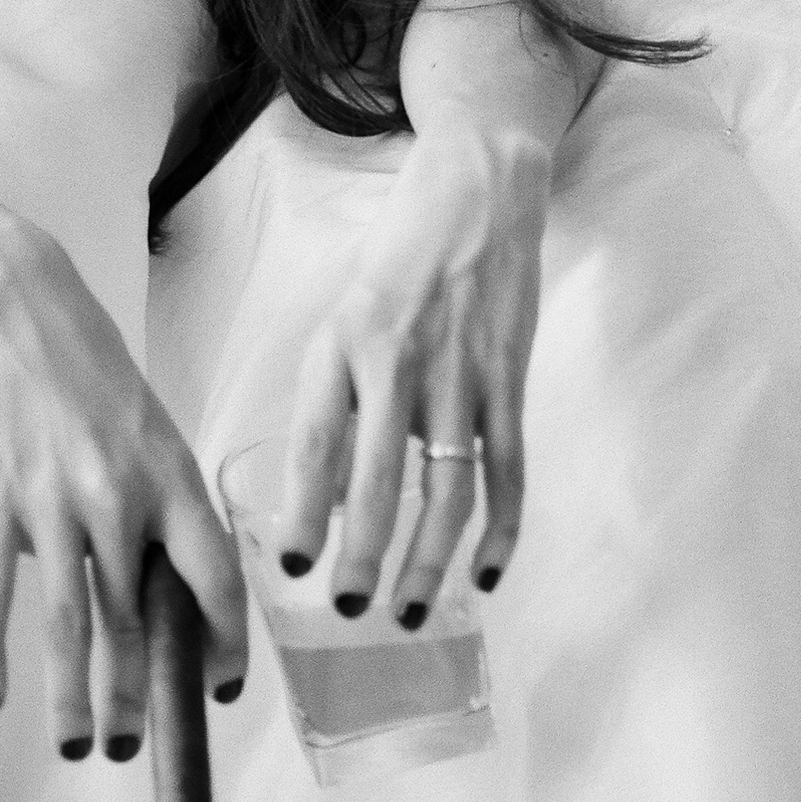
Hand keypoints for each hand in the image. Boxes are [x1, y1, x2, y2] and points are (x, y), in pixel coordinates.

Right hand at [0, 203, 247, 759]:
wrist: (13, 299)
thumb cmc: (85, 365)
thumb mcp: (146, 425)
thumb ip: (158, 501)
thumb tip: (164, 588)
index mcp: (170, 472)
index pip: (214, 575)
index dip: (222, 641)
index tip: (216, 690)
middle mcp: (120, 492)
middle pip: (137, 617)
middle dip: (138, 696)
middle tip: (132, 751)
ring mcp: (54, 497)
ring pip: (70, 621)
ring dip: (76, 697)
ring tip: (81, 749)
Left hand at [275, 120, 550, 622]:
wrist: (478, 189)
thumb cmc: (400, 255)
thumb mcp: (347, 309)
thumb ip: (337, 394)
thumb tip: (330, 493)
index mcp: (344, 342)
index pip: (315, 441)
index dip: (303, 511)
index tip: (290, 568)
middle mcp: (398, 361)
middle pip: (379, 480)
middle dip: (363, 556)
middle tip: (348, 612)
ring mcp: (461, 373)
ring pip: (446, 491)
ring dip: (428, 561)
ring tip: (409, 611)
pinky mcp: (510, 380)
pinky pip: (508, 472)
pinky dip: (501, 531)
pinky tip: (485, 575)